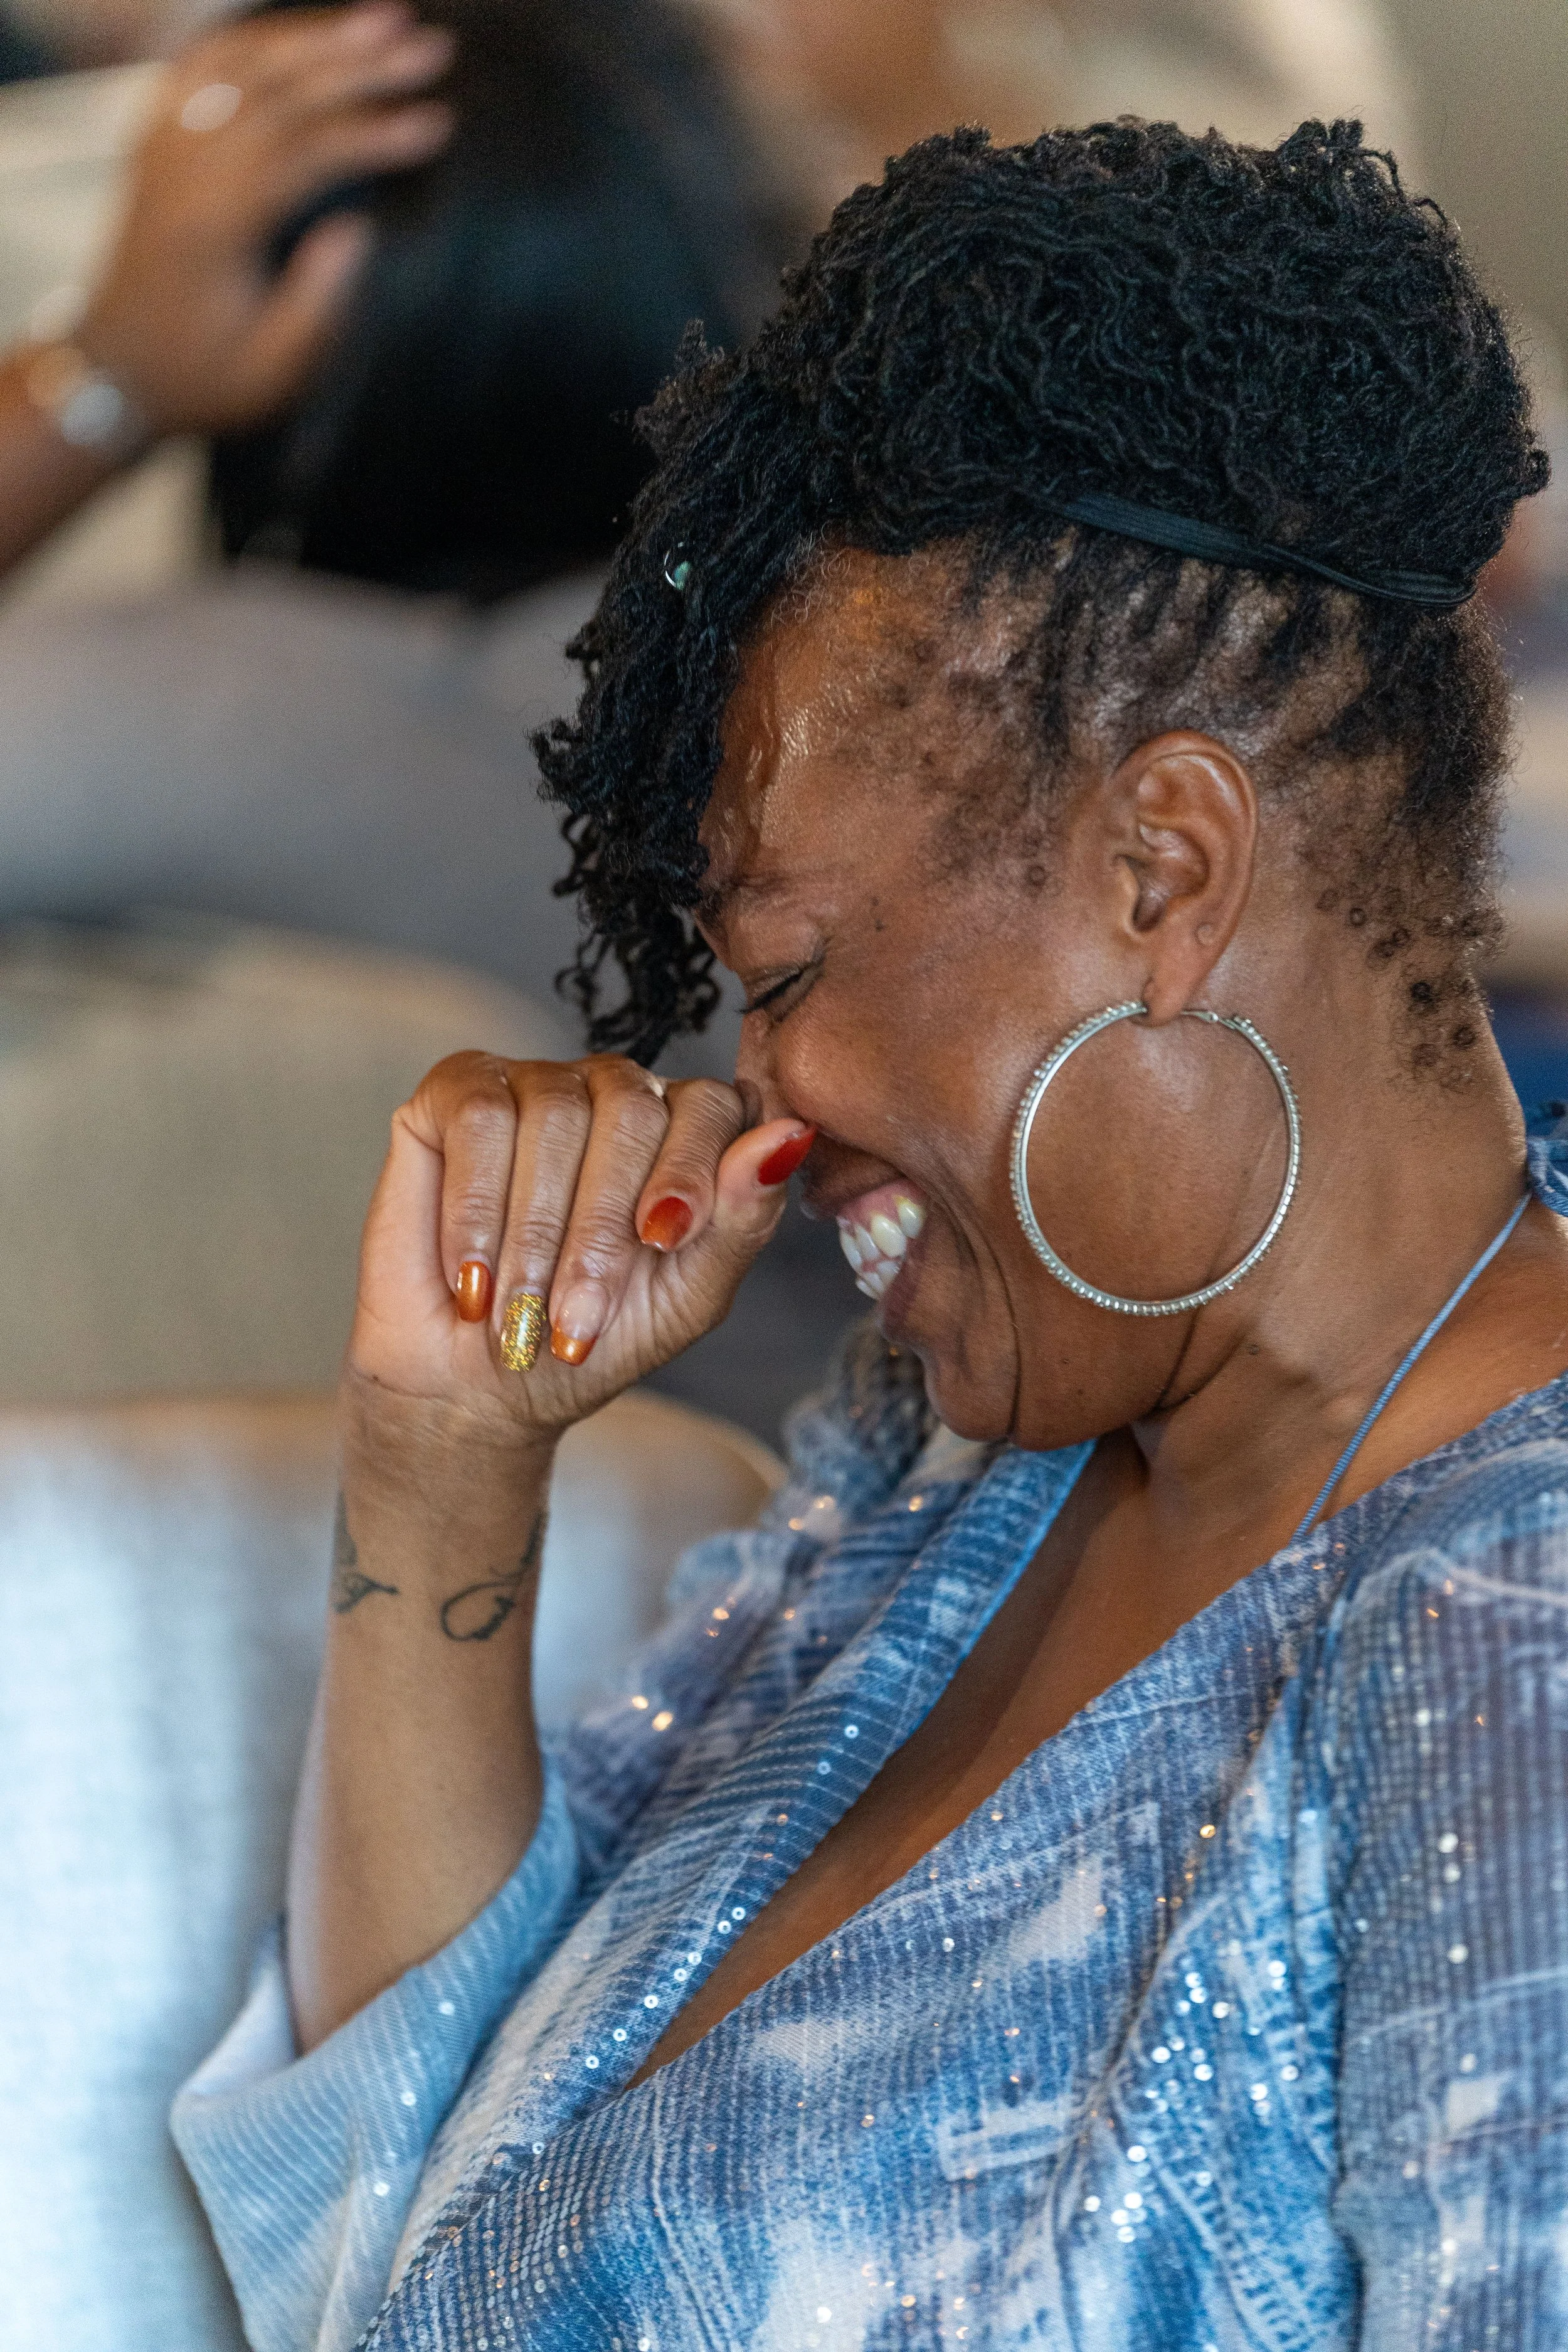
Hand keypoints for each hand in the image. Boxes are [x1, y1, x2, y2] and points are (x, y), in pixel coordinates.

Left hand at [76, 1, 454, 435]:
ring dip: (317, 35)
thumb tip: (359, 228)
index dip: (374, 134)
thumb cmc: (204, 378)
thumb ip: (318, 301)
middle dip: (362, 64)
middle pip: (281, 91)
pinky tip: (300, 31)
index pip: (304, 153)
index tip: (436, 125)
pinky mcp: (157, 139)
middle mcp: (184, 170)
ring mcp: (165, 145)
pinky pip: (204, 64)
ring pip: (245, 63)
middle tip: (430, 47)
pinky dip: (255, 38)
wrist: (116, 371)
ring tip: (385, 17)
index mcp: (215, 226)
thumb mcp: (273, 369)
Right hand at [348, 1052, 815, 1447]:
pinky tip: (472, 1274)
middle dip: (602, 1228)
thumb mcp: (687, 1297)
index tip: (663, 1241)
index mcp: (686, 1130)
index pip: (713, 1105)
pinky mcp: (456, 1093)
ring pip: (551, 1114)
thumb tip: (789, 1134)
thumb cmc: (592, 1339)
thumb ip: (743, 1217)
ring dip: (535, 1235)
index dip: (688, 1171)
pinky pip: (478, 1118)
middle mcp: (615, 1091)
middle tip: (578, 1320)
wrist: (481, 1384)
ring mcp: (536, 1082)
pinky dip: (475, 1209)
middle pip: (631, 1108)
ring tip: (519, 1313)